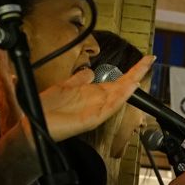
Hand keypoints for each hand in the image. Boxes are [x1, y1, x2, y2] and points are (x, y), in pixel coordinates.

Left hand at [19, 56, 156, 141]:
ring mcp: (95, 111)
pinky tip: (127, 88)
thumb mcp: (64, 87)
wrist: (34, 124)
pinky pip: (108, 108)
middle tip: (150, 59)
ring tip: (142, 70)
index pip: (116, 81)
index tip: (143, 59)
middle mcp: (96, 102)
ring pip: (118, 95)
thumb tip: (89, 71)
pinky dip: (120, 98)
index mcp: (92, 95)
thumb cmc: (48, 110)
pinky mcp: (90, 119)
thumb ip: (78, 80)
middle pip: (122, 86)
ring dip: (131, 83)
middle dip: (136, 73)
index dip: (130, 70)